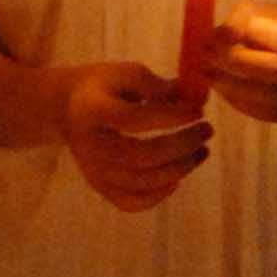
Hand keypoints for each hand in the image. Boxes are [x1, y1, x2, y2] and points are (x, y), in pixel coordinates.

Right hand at [62, 61, 208, 209]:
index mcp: (92, 110)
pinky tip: (178, 177)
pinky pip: (132, 202)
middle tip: (207, 130)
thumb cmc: (108, 86)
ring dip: (179, 169)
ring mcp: (92, 170)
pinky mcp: (99, 186)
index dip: (171, 117)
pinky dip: (159, 195)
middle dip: (182, 146)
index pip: (134, 119)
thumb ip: (163, 87)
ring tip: (202, 151)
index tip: (199, 110)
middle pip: (140, 157)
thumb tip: (200, 100)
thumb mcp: (129, 73)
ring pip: (141, 183)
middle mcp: (89, 145)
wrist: (69, 107)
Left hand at [207, 3, 276, 125]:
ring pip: (274, 98)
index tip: (220, 34)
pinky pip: (271, 112)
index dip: (252, 38)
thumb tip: (215, 39)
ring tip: (207, 73)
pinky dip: (242, 101)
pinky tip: (222, 89)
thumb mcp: (267, 13)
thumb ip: (244, 22)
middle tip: (205, 55)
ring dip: (234, 87)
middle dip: (236, 64)